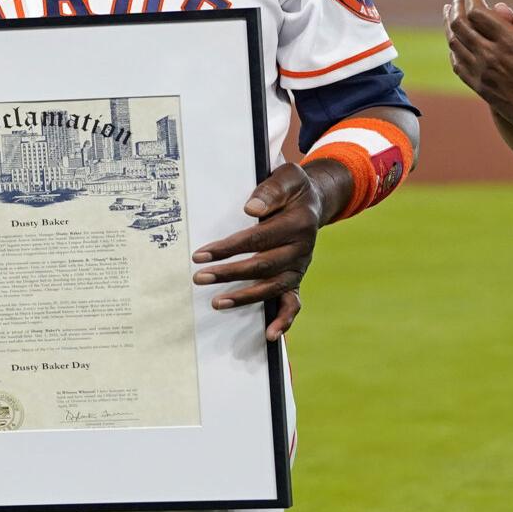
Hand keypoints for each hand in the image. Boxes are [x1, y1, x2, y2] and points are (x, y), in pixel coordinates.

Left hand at [192, 162, 327, 340]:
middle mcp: (302, 249)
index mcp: (299, 223)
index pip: (259, 238)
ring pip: (273, 287)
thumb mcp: (287, 177)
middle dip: (229, 273)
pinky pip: (294, 304)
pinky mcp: (297, 279)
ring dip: (245, 298)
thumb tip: (250, 210)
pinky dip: (284, 321)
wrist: (313, 201)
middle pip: (263, 266)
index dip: (229, 248)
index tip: (201, 254)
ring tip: (217, 303)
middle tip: (199, 277)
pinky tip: (269, 334)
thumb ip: (270, 190)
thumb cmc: (293, 189)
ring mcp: (300, 267)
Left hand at [445, 0, 512, 166]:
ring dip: (450, 26)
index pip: (478, 12)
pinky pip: (459, 66)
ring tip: (450, 13)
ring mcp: (485, 76)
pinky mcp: (483, 90)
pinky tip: (455, 43)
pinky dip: (454, 50)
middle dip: (457, 7)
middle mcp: (493, 58)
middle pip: (460, 26)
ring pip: (455, 45)